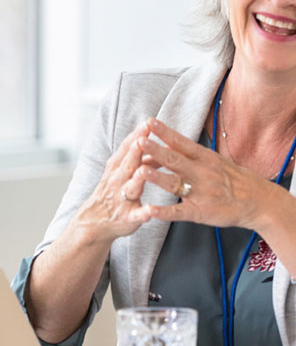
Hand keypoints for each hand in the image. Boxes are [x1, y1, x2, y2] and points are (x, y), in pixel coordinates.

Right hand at [74, 122, 152, 243]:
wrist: (93, 222)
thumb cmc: (113, 191)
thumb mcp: (120, 170)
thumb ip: (136, 156)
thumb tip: (153, 137)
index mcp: (118, 168)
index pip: (127, 149)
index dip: (137, 136)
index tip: (148, 122)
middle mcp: (118, 181)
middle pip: (129, 164)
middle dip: (136, 150)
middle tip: (144, 136)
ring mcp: (123, 199)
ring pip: (131, 187)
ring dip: (137, 179)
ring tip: (143, 171)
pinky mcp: (128, 218)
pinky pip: (136, 216)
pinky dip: (143, 214)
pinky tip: (150, 212)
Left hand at [129, 118, 273, 229]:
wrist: (259, 201)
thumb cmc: (238, 181)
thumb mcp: (218, 162)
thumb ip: (195, 155)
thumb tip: (173, 144)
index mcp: (206, 159)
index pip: (182, 143)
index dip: (165, 132)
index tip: (149, 122)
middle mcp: (202, 173)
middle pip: (175, 160)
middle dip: (155, 150)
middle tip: (139, 141)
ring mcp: (201, 192)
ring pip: (175, 183)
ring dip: (157, 177)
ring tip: (140, 170)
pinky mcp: (201, 211)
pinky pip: (179, 212)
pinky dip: (164, 212)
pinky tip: (150, 211)